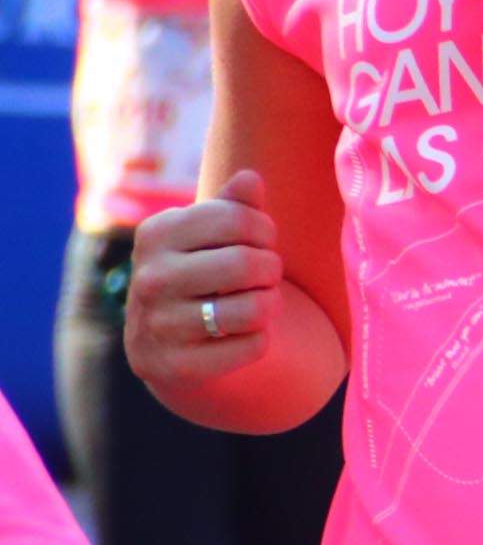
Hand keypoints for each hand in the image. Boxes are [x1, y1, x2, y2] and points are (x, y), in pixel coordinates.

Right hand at [124, 173, 287, 386]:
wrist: (161, 338)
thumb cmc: (198, 267)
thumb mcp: (207, 231)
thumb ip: (234, 204)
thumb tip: (250, 179)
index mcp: (155, 233)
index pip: (239, 218)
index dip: (264, 230)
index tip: (259, 241)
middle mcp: (149, 278)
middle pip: (248, 264)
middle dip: (270, 268)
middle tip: (262, 275)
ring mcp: (159, 324)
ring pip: (255, 309)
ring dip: (270, 304)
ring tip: (257, 301)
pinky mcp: (178, 365)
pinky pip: (254, 346)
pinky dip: (261, 338)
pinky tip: (241, 333)